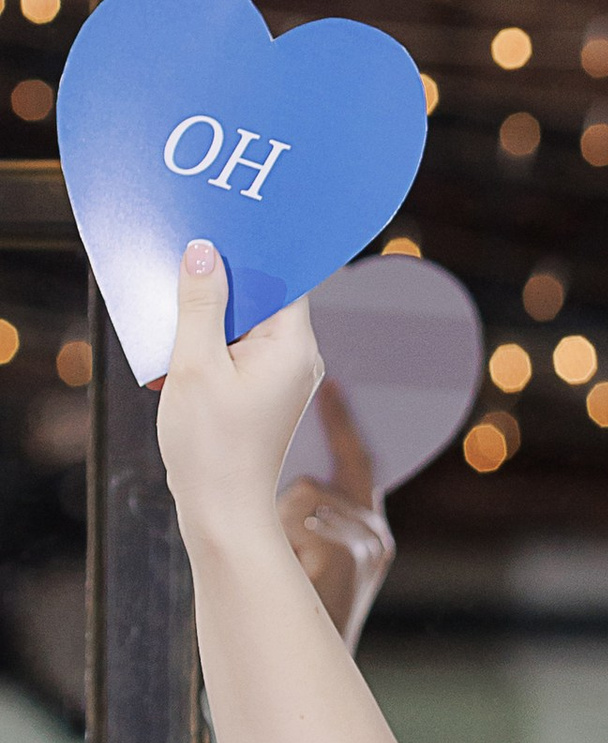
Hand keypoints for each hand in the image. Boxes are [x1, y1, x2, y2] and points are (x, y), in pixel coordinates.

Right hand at [155, 239, 322, 540]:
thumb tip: (204, 251)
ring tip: (173, 312)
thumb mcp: (196, 365)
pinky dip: (210, 345)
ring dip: (208, 317)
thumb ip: (199, 303)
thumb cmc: (212, 446)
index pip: (282, 276)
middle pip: (261, 297)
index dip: (248, 250)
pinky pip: (238, 351)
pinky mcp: (263, 394)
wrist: (222, 512)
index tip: (216, 230)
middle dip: (220, 282)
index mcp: (294, 345)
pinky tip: (180, 353)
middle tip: (182, 262)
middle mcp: (298, 358)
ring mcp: (283, 377)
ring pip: (244, 324)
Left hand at [277, 375, 392, 639]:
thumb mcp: (303, 546)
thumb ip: (301, 509)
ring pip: (310, 494)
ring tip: (288, 563)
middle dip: (303, 482)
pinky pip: (309, 518)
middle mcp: (375, 528)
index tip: (331, 386)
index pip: (357, 459)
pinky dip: (292, 537)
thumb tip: (277, 472)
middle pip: (329, 475)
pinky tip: (299, 568)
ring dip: (285, 522)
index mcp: (364, 522)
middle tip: (294, 458)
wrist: (310, 657)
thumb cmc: (297, 600)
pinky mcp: (357, 555)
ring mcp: (370, 542)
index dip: (342, 422)